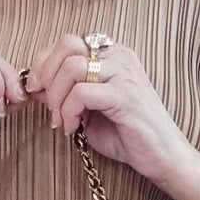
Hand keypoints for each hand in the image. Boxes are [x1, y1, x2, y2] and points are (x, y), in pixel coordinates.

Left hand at [27, 34, 193, 189]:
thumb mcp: (90, 110)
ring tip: (62, 121)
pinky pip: (82, 93)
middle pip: (67, 45)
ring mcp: (124, 74)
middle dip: (47, 76)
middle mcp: (119, 57)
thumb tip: (37, 86)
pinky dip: (69, 112)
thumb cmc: (127, 135)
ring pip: (72, 67)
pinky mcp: (124, 95)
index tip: (37, 90)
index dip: (45, 63)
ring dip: (57, 98)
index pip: (68, 42)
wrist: (163, 157)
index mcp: (112, 55)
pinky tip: (73, 129)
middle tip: (47, 105)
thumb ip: (68, 94)